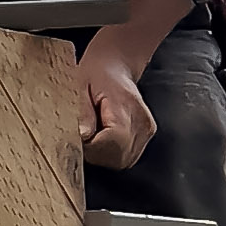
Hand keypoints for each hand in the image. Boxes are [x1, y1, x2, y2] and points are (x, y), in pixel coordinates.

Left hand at [72, 24, 158, 168]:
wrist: (115, 64)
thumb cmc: (97, 71)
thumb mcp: (80, 86)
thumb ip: (83, 113)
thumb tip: (84, 137)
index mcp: (126, 105)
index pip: (112, 142)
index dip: (91, 147)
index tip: (78, 138)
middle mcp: (142, 121)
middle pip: (118, 157)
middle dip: (96, 153)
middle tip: (83, 136)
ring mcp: (146, 131)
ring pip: (122, 161)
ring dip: (104, 154)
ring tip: (94, 134)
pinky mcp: (145, 136)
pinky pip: (126, 156)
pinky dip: (112, 152)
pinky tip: (104, 136)